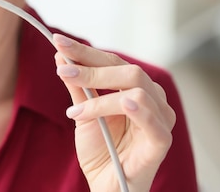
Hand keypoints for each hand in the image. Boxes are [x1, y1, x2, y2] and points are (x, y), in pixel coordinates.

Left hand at [52, 33, 174, 191]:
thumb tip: (61, 54)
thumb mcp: (82, 111)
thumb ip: (76, 85)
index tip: (58, 41)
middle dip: (91, 68)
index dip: (85, 51)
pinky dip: (139, 111)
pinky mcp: (161, 142)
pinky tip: (124, 103)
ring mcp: (159, 119)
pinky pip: (154, 122)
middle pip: (127, 70)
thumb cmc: (100, 148)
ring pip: (137, 90)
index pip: (111, 60)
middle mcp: (151, 98)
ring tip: (74, 109)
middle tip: (63, 70)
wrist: (105, 184)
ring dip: (101, 96)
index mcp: (134, 87)